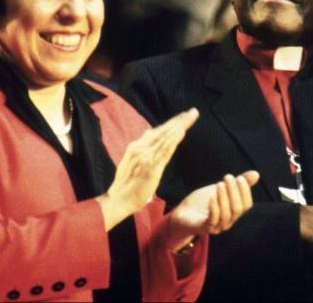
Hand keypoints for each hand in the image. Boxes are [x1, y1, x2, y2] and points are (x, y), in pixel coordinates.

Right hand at [97, 108, 198, 229]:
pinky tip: (181, 132)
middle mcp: (141, 148)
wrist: (119, 200)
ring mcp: (146, 157)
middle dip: (179, 121)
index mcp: (138, 147)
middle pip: (164, 132)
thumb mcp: (134, 162)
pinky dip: (173, 141)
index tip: (186, 116)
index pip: (159, 132)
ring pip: (165, 138)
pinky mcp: (151, 167)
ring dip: (178, 127)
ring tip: (189, 118)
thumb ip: (142, 146)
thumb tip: (148, 131)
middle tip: (193, 112)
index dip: (173, 123)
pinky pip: (164, 151)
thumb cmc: (128, 183)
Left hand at [166, 170, 259, 250]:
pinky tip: (212, 196)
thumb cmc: (204, 201)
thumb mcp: (221, 189)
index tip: (239, 178)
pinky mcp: (203, 228)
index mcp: (233, 212)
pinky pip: (212, 221)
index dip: (245, 192)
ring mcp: (216, 226)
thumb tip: (256, 174)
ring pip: (226, 215)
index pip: (246, 205)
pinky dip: (214, 208)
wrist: (183, 213)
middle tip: (227, 177)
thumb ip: (238, 183)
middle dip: (234, 192)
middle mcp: (228, 221)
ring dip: (224, 198)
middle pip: (237, 209)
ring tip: (219, 184)